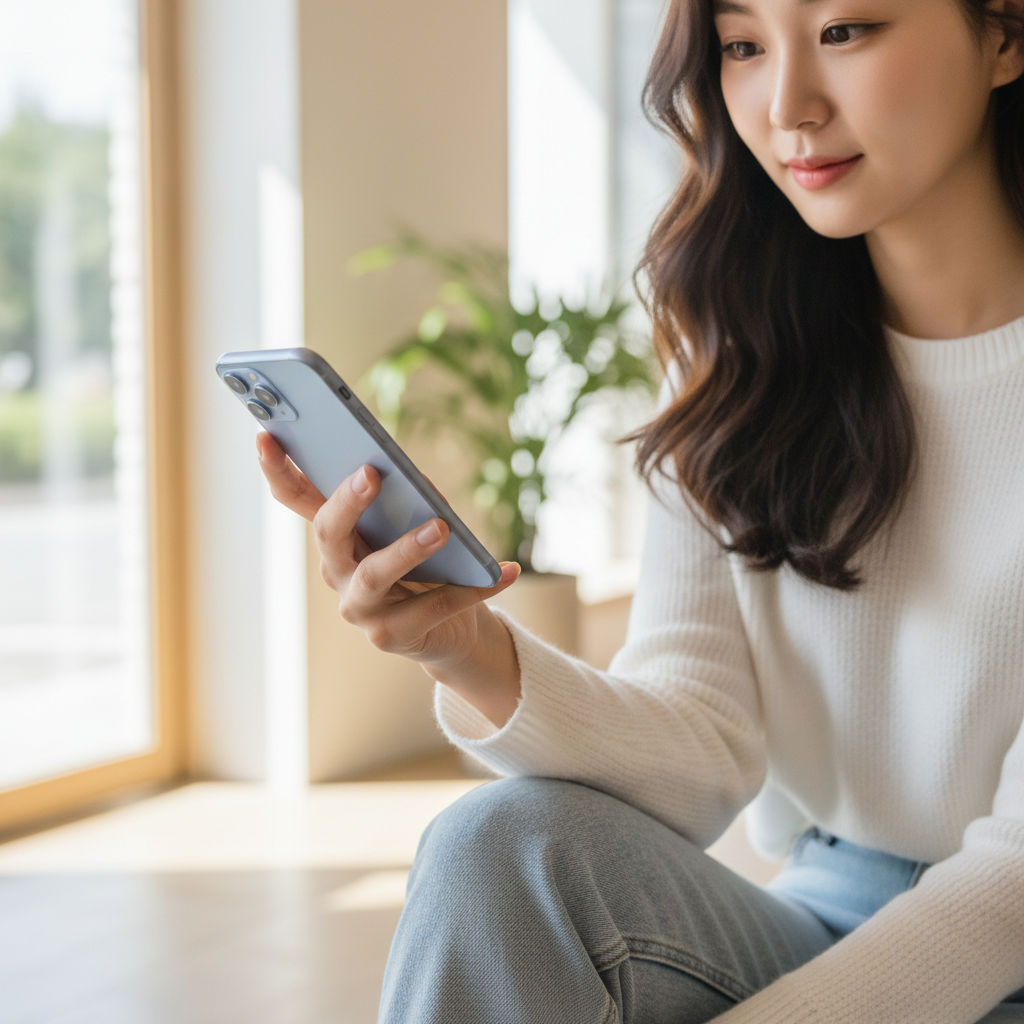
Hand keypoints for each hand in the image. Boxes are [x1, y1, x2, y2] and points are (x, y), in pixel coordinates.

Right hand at [255, 431, 522, 724]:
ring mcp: (360, 608)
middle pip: (329, 533)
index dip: (277, 469)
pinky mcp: (392, 637)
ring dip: (408, 548)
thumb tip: (419, 484)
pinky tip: (506, 570)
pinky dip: (476, 586)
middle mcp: (338, 570)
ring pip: (375, 574)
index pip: (296, 498)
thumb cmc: (426, 565)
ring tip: (441, 527)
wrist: (449, 630)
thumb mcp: (413, 524)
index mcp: (338, 535)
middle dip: (347, 501)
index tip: (266, 434)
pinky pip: (436, 606)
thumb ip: (409, 499)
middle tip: (372, 472)